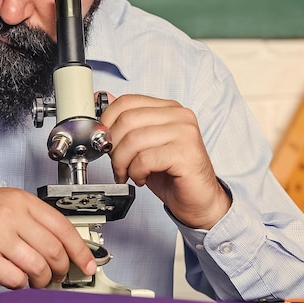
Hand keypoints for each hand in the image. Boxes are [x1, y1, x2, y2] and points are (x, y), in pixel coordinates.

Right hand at [0, 187, 95, 288]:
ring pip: (37, 266)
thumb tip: (57, 244)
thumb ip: (28, 219)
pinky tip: (14, 281)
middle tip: (59, 276)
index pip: (62, 226)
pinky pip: (13, 279)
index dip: (80, 249)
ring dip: (42, 281)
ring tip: (37, 282)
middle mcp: (10, 214)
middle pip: (53, 249)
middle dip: (61, 269)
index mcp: (19, 199)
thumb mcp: (0, 201)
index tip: (88, 263)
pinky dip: (19, 285)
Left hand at [100, 94, 230, 228]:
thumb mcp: (143, 146)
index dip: (107, 120)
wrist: (200, 201)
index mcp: (168, 108)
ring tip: (127, 174)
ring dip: (122, 162)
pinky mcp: (186, 153)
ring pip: (134, 140)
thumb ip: (128, 124)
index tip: (103, 140)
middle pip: (127, 119)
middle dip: (113, 146)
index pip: (127, 101)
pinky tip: (141, 178)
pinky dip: (136, 172)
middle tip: (115, 163)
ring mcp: (185, 132)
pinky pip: (145, 159)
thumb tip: (104, 103)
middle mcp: (179, 115)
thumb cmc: (172, 174)